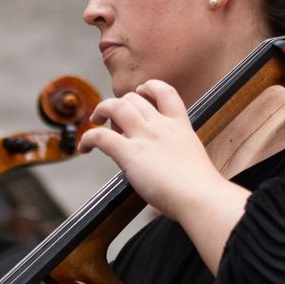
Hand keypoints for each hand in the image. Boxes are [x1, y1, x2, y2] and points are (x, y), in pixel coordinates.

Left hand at [78, 80, 247, 273]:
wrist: (200, 196)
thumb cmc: (200, 189)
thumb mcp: (193, 160)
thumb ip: (179, 156)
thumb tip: (170, 168)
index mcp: (180, 126)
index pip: (165, 92)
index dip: (150, 87)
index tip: (141, 92)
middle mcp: (161, 126)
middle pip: (134, 98)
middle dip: (120, 104)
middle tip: (113, 118)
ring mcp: (144, 137)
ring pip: (115, 107)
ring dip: (101, 110)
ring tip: (95, 120)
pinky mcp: (129, 153)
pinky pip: (100, 136)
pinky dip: (88, 138)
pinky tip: (84, 147)